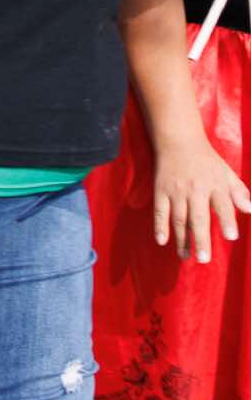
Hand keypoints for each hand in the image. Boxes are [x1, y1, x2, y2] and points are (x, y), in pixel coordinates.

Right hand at [154, 137, 250, 261]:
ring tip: (185, 256)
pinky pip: (160, 211)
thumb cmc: (207, 161)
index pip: (223, 205)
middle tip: (204, 259)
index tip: (231, 237)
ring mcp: (176, 191)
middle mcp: (195, 189)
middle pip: (198, 217)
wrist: (178, 141)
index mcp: (215, 185)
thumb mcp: (227, 173)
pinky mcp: (160, 190)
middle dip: (201, 239)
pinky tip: (162, 240)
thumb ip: (239, 192)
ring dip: (182, 239)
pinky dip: (159, 226)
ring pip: (179, 218)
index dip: (227, 221)